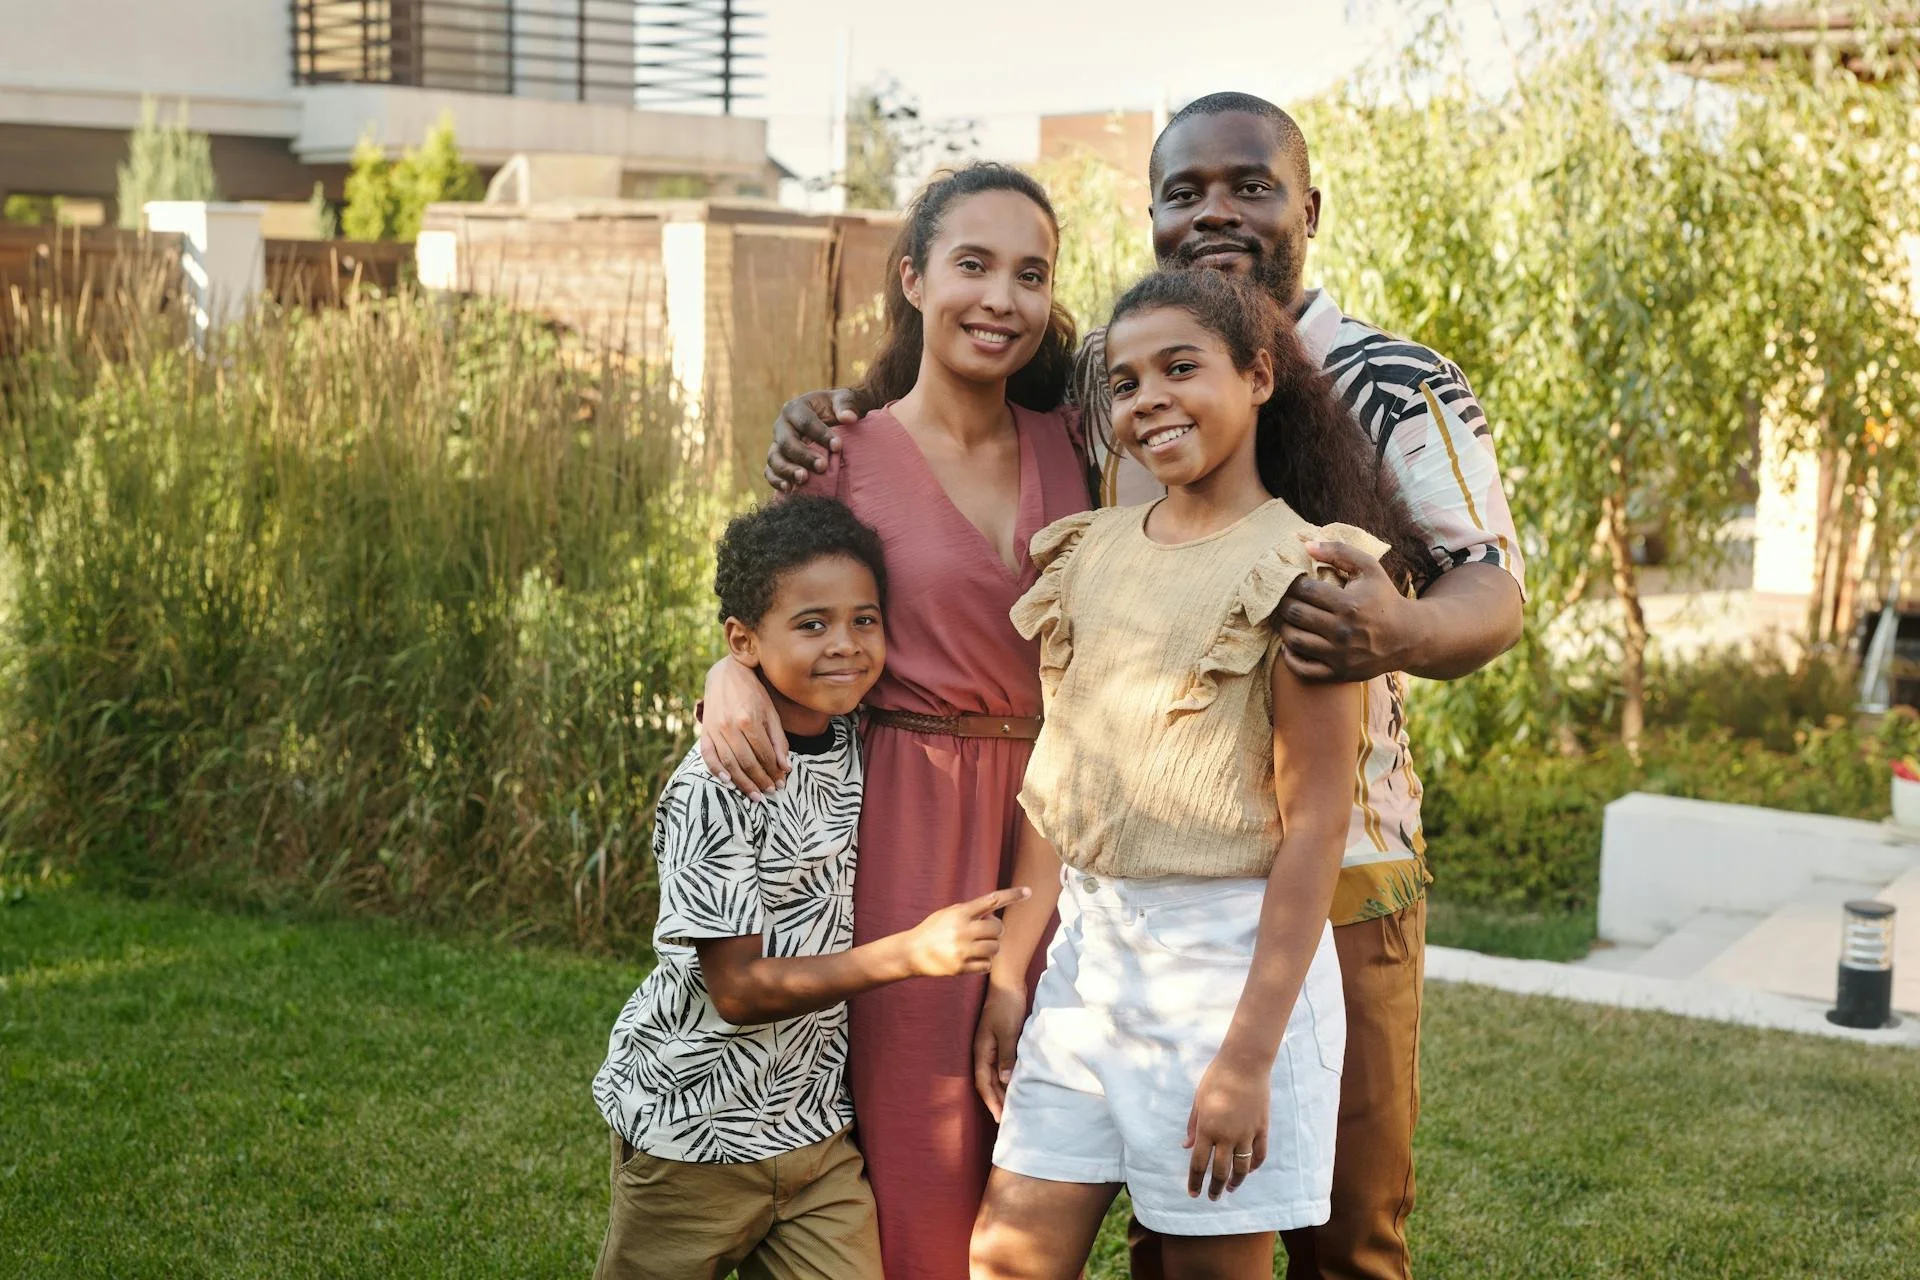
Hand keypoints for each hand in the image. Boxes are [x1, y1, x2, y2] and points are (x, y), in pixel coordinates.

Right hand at [696, 658, 788, 798]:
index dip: (773, 771)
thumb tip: (786, 768)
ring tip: (754, 795)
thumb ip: (778, 740)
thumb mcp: (771, 712)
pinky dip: (716, 770)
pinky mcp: (704, 730)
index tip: (780, 782)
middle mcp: (730, 726)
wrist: (726, 673)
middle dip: (760, 780)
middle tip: (769, 792)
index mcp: (749, 720)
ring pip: (730, 763)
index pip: (764, 754)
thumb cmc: (753, 692)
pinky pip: (708, 755)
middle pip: (747, 762)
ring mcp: (715, 729)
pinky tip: (728, 781)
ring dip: (743, 782)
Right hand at [766, 388, 865, 491]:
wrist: (830, 420)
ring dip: (788, 470)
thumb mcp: (844, 401)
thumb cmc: (838, 410)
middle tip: (822, 467)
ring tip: (804, 479)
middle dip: (804, 455)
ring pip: (774, 458)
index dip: (821, 434)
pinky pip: (770, 471)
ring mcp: (777, 444)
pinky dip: (776, 481)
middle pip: (787, 442)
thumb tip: (849, 417)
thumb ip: (847, 405)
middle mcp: (782, 426)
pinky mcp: (777, 460)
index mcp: (795, 408)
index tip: (838, 446)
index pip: (805, 422)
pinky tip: (789, 489)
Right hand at [904, 887, 1029, 977]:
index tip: (1029, 891)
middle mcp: (963, 930)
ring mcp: (962, 950)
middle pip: (998, 928)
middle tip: (984, 932)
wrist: (912, 952)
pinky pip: (987, 964)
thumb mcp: (949, 913)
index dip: (1012, 895)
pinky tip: (972, 958)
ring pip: (995, 948)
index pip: (992, 900)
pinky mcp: (961, 967)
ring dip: (991, 947)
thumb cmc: (933, 929)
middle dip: (995, 930)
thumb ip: (970, 911)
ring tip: (977, 946)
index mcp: (960, 913)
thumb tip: (994, 913)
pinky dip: (984, 962)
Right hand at [972, 982, 1028, 1121]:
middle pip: (988, 1082)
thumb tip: (1005, 1081)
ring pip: (995, 1075)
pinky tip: (1015, 1083)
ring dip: (1001, 1091)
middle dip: (996, 1101)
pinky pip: (1002, 1065)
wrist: (1008, 982)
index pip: (984, 1083)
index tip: (999, 1118)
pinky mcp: (1000, 1041)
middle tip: (1006, 1119)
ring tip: (1011, 1106)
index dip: (991, 1101)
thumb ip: (1006, 1056)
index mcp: (981, 1050)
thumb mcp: (1007, 1031)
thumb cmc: (1006, 1005)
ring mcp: (991, 1046)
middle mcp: (984, 1051)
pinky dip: (1007, 1077)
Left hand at [1185, 1052, 1269, 1200]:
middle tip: (1212, 1197)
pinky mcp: (1261, 1128)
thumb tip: (1187, 1146)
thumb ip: (1193, 1125)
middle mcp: (1227, 1136)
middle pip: (1220, 1171)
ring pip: (1242, 1168)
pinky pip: (1259, 1154)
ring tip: (1230, 1188)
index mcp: (1207, 1129)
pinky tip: (1249, 1170)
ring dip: (1235, 1182)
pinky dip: (1254, 1165)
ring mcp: (1246, 1133)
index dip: (1195, 1182)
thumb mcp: (1198, 1100)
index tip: (1193, 1194)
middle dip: (1214, 1188)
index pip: (1199, 1164)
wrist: (1244, 1064)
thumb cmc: (1216, 1078)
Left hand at [1277, 540, 1415, 683]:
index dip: (1292, 584)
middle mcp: (1343, 631)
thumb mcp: (1369, 568)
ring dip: (1282, 627)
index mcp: (1349, 604)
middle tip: (1281, 599)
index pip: (1305, 590)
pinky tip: (1290, 644)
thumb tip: (1306, 545)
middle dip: (1283, 603)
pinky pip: (1303, 669)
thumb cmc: (1383, 598)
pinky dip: (1290, 657)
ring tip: (1285, 618)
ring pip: (1294, 640)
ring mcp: (1340, 655)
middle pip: (1296, 614)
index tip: (1290, 582)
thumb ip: (1339, 552)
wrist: (1408, 637)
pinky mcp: (1339, 673)